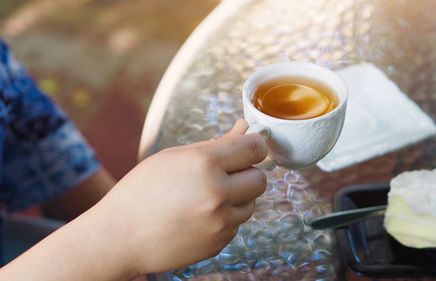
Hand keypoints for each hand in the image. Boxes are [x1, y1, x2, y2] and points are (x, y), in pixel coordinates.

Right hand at [87, 120, 267, 275]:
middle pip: (260, 179)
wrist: (119, 237)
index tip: (251, 147)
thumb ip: (215, 144)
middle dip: (247, 174)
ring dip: (237, 198)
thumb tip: (244, 129)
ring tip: (205, 197)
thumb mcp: (174, 157)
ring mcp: (220, 222)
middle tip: (226, 174)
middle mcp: (217, 193)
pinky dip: (225, 217)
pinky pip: (236, 224)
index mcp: (204, 163)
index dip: (255, 146)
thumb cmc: (141, 191)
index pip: (255, 148)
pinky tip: (198, 216)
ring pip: (251, 203)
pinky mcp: (218, 243)